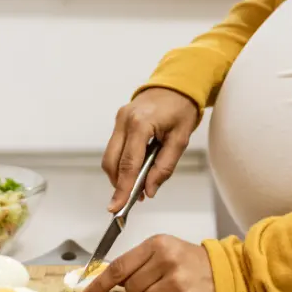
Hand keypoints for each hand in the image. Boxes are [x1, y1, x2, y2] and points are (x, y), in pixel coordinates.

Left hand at [80, 235, 215, 291]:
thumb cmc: (188, 261)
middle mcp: (165, 259)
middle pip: (130, 286)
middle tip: (155, 283)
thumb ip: (138, 262)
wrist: (223, 272)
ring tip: (169, 289)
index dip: (100, 283)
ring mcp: (175, 279)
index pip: (119, 266)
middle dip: (137, 290)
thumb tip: (107, 280)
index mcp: (156, 244)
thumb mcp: (163, 251)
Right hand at [103, 88, 198, 211]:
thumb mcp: (180, 139)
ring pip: (110, 156)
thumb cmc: (181, 109)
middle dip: (118, 184)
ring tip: (137, 186)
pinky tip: (136, 170)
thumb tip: (149, 190)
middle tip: (129, 201)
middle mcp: (124, 121)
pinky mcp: (119, 122)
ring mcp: (119, 120)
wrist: (176, 85)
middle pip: (112, 162)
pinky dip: (122, 163)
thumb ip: (164, 166)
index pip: (128, 163)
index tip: (118, 206)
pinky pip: (115, 148)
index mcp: (141, 123)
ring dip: (120, 174)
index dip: (123, 188)